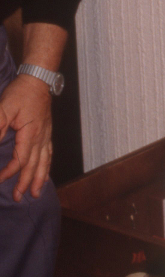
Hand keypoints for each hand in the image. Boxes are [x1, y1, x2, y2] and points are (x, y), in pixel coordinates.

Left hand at [0, 75, 52, 200]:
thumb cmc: (21, 93)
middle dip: (26, 183)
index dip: (9, 173)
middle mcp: (41, 137)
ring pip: (44, 161)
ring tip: (36, 193)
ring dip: (40, 178)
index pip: (20, 160)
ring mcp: (46, 134)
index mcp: (31, 134)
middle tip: (19, 197)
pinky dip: (47, 165)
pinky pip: (49, 153)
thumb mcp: (4, 109)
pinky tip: (45, 171)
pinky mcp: (47, 131)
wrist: (38, 79)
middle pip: (34, 165)